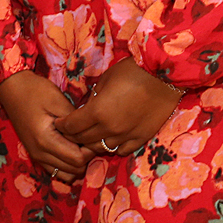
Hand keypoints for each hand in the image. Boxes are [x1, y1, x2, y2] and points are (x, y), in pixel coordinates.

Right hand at [0, 71, 92, 180]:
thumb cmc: (35, 91)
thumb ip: (75, 121)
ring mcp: (36, 156)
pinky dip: (67, 163)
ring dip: (77, 162)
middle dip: (86, 156)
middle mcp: (40, 154)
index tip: (91, 133)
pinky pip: (56, 170)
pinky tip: (69, 146)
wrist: (12, 89)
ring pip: (67, 174)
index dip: (90, 149)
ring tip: (78, 142)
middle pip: (74, 170)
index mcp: (45, 141)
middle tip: (87, 136)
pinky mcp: (36, 154)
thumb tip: (90, 134)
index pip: (77, 159)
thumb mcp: (58, 101)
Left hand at [56, 59, 182, 157]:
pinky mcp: (141, 138)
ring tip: (89, 136)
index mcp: (97, 112)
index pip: (72, 126)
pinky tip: (110, 139)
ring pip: (101, 149)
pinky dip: (113, 146)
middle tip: (70, 131)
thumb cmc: (132, 71)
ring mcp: (126, 136)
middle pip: (83, 140)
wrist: (163, 76)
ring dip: (92, 143)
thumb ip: (93, 97)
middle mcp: (109, 128)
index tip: (59, 123)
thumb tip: (86, 106)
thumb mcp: (105, 79)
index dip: (62, 126)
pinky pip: (121, 150)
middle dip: (73, 136)